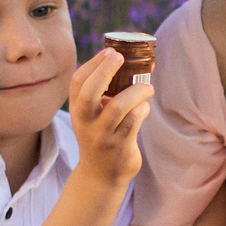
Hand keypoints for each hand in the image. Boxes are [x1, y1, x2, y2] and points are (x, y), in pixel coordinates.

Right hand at [67, 48, 152, 189]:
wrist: (101, 174)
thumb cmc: (102, 134)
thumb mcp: (93, 115)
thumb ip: (104, 92)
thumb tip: (135, 61)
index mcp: (77, 109)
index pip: (78, 81)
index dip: (94, 63)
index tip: (111, 51)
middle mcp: (85, 122)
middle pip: (90, 92)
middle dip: (105, 70)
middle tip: (120, 56)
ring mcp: (101, 135)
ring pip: (118, 106)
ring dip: (136, 91)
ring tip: (148, 87)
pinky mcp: (119, 146)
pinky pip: (134, 121)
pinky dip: (143, 109)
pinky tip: (145, 107)